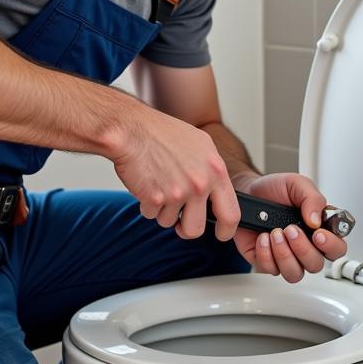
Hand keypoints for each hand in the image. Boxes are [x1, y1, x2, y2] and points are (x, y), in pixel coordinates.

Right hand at [110, 102, 239, 240]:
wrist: (132, 130)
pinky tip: (146, 183)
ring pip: (169, 222)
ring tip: (157, 185)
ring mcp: (178, 192)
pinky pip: (151, 215)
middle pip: (196, 228)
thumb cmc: (162, 133)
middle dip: (185, 229)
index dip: (226, 230)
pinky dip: (146, 204)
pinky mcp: (155, 199)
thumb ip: (212, 171)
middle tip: (179, 223)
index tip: (220, 233)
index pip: (231, 213)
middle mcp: (200, 183)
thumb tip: (217, 195)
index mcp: (216, 170)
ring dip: (161, 211)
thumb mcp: (201, 145)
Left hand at [233, 173, 347, 282]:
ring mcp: (286, 256)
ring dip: (284, 254)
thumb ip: (312, 198)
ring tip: (274, 233)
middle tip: (290, 229)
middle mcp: (305, 246)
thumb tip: (316, 220)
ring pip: (294, 274)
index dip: (331, 246)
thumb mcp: (297, 184)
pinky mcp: (266, 260)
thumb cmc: (275, 189)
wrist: (249, 190)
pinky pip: (270, 269)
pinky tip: (263, 237)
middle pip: (315, 265)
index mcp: (319, 229)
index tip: (318, 234)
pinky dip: (265, 254)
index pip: (336, 249)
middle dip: (302, 248)